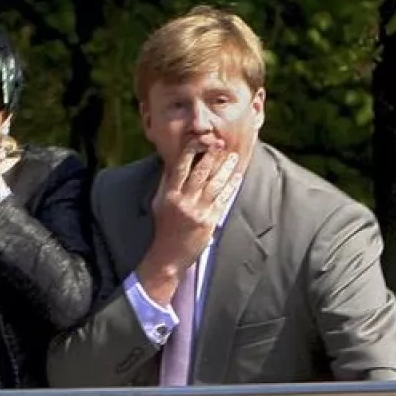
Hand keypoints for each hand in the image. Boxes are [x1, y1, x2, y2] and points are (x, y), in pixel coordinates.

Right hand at [137, 141, 242, 304]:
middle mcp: (183, 201)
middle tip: (221, 142)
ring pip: (215, 184)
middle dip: (212, 155)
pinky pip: (222, 200)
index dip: (192, 150)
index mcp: (169, 194)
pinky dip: (231, 187)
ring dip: (226, 168)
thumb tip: (173, 162)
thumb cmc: (163, 227)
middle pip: (200, 172)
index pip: (181, 166)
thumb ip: (167, 183)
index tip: (201, 139)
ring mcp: (197, 211)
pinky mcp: (209, 221)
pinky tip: (236, 177)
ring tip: (234, 156)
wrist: (167, 256)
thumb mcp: (159, 203)